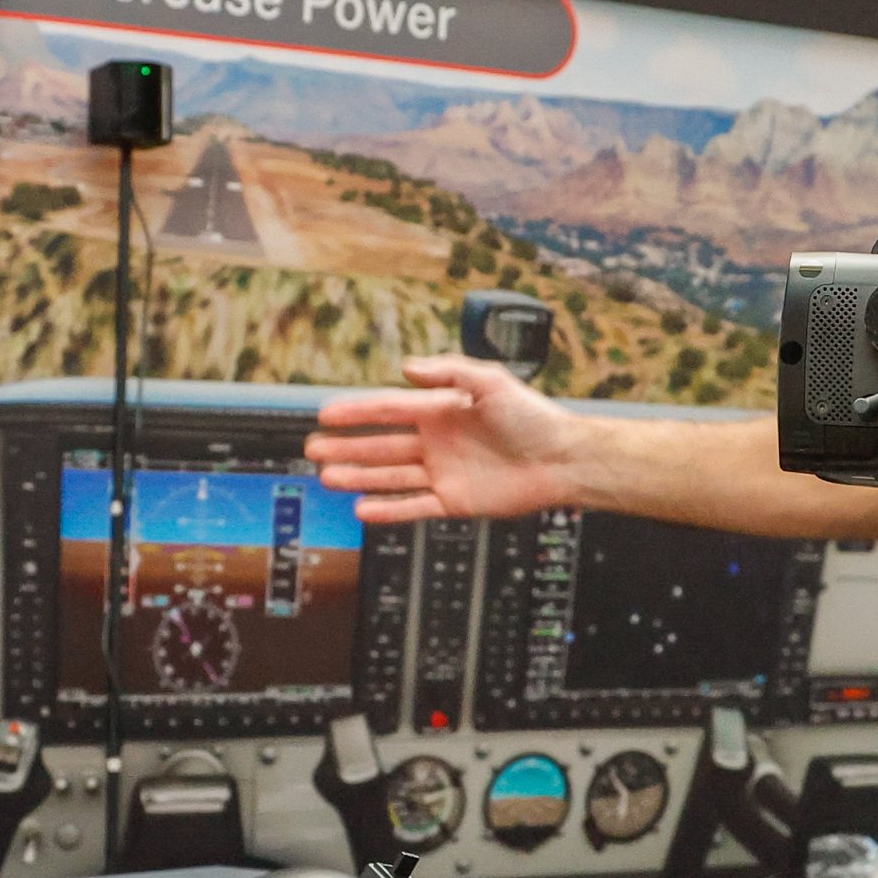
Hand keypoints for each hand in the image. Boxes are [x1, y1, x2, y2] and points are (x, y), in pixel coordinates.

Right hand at [304, 356, 588, 526]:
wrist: (563, 459)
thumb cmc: (534, 417)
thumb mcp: (491, 380)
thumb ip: (449, 371)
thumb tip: (408, 367)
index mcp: (442, 410)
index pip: (389, 411)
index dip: (357, 413)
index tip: (326, 414)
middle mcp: (437, 442)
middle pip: (381, 445)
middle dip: (347, 447)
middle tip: (313, 448)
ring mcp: (443, 473)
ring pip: (390, 477)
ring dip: (359, 476)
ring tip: (328, 476)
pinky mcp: (454, 500)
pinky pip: (414, 506)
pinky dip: (389, 509)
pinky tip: (363, 508)